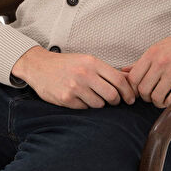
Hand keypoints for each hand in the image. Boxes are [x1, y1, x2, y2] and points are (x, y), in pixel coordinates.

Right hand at [15, 48, 137, 108]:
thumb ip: (108, 71)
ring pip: (99, 104)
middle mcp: (84, 74)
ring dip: (100, 104)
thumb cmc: (67, 64)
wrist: (39, 66)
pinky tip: (79, 98)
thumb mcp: (87, 61)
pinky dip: (85, 106)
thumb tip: (130, 78)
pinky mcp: (66, 99)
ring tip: (93, 97)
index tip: (130, 98)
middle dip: (116, 101)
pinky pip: (85, 109)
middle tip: (114, 102)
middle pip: (112, 95)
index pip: (119, 80)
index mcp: (92, 62)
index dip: (128, 92)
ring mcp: (74, 87)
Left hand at [120, 21, 170, 108]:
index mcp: (152, 53)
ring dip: (157, 101)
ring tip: (162, 97)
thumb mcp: (160, 47)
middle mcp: (161, 62)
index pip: (133, 78)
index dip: (134, 88)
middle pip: (143, 90)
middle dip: (145, 97)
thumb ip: (142, 61)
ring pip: (156, 97)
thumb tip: (124, 71)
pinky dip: (169, 103)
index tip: (140, 90)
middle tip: (151, 95)